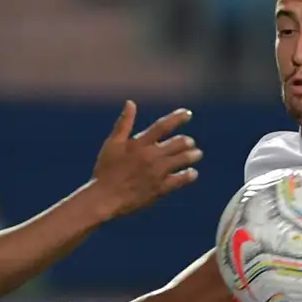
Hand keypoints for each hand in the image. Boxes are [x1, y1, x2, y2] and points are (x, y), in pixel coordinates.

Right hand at [91, 100, 202, 218]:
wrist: (104, 198)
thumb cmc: (106, 170)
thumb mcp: (112, 144)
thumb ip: (124, 123)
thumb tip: (131, 102)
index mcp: (139, 144)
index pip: (162, 126)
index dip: (177, 118)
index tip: (188, 113)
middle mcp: (150, 156)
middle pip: (178, 143)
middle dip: (187, 141)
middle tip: (191, 142)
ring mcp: (157, 173)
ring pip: (182, 160)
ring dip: (192, 156)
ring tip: (197, 154)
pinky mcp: (160, 188)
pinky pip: (180, 180)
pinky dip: (189, 175)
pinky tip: (192, 173)